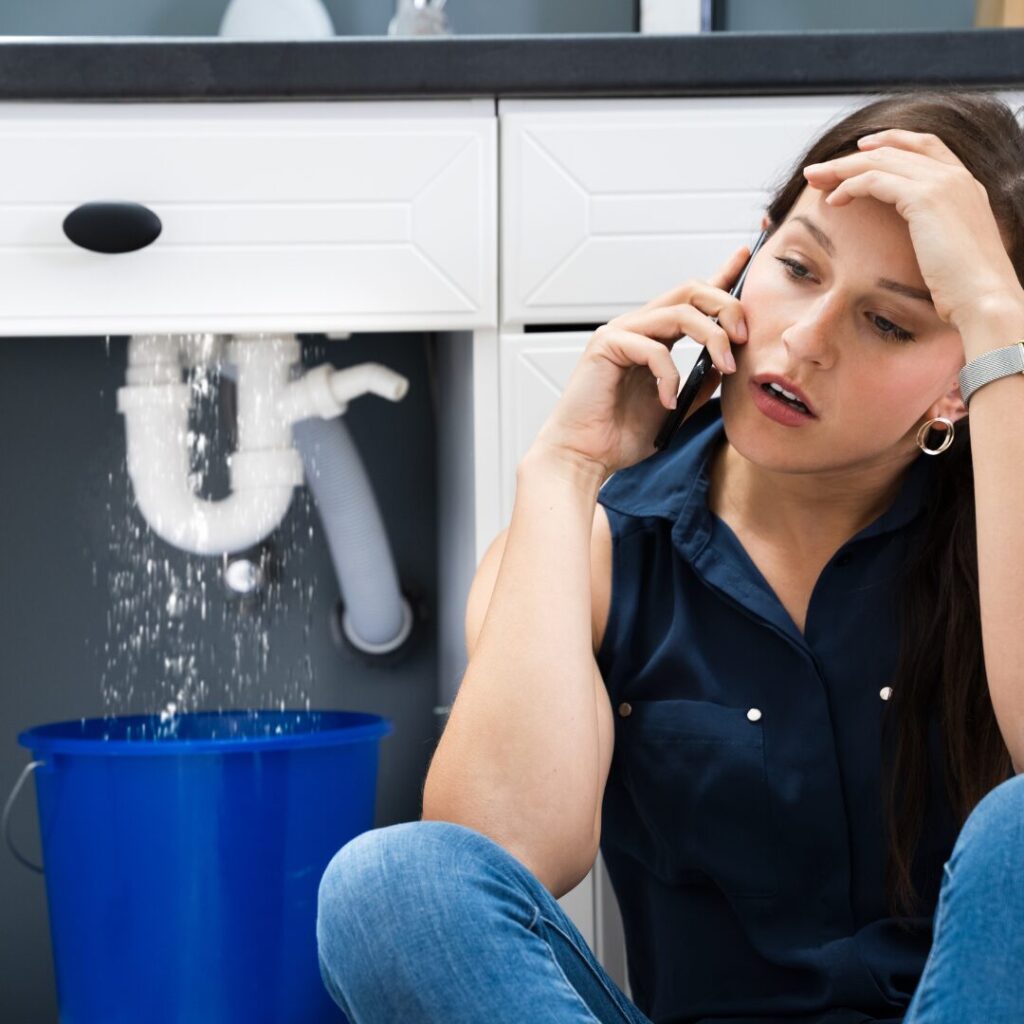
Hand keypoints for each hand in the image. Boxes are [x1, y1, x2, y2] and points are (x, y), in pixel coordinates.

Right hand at [528, 246, 750, 478]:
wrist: (586, 456)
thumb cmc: (619, 435)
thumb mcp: (675, 407)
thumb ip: (699, 384)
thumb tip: (726, 364)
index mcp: (653, 338)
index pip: (692, 299)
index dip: (721, 275)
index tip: (745, 256)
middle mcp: (637, 328)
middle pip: (691, 291)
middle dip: (726, 306)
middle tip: (743, 337)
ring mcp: (620, 333)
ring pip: (680, 312)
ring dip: (712, 337)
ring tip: (725, 367)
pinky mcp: (606, 346)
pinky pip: (654, 349)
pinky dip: (670, 376)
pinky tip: (668, 401)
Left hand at [801, 129, 1023, 332]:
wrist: (984, 297)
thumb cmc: (965, 287)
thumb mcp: (952, 248)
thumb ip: (937, 230)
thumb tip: (920, 239)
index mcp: (966, 184)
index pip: (925, 145)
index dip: (891, 141)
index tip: (861, 148)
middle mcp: (956, 176)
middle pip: (894, 150)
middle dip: (852, 157)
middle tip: (820, 169)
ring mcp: (942, 183)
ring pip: (880, 161)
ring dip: (842, 169)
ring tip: (815, 180)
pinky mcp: (924, 198)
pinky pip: (875, 180)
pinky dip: (849, 186)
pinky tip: (833, 200)